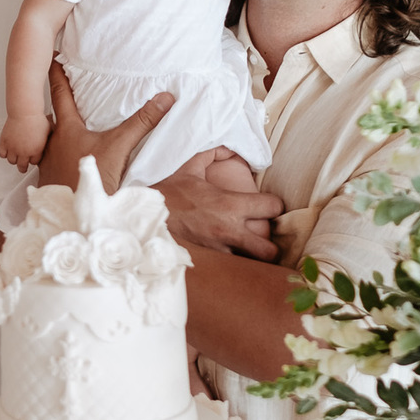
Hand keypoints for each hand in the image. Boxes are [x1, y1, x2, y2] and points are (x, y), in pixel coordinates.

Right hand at [0, 114, 49, 172]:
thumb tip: (55, 143)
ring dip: (14, 159)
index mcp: (36, 151)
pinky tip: (7, 150)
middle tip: (22, 167)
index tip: (32, 159)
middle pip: (22, 167)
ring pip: (11, 161)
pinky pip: (2, 154)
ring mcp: (13, 148)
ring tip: (15, 155)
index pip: (34, 163)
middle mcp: (24, 151)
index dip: (33, 160)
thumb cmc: (37, 119)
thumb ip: (48, 141)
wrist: (25, 111)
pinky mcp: (4, 142)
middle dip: (23, 167)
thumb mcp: (48, 132)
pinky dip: (4, 153)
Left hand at [40, 61, 175, 194]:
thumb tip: (166, 97)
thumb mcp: (120, 148)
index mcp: (66, 128)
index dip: (57, 73)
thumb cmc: (91, 180)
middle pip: (50, 116)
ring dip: (55, 131)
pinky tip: (67, 159)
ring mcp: (47, 162)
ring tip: (65, 126)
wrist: (75, 217)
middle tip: (60, 91)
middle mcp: (51, 142)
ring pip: (48, 139)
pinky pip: (49, 159)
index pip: (59, 92)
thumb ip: (142, 122)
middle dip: (55, 104)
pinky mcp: (48, 179)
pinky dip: (57, 154)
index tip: (53, 57)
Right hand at [155, 155, 282, 259]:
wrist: (144, 219)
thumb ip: (210, 154)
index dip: (275, 206)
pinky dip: (233, 268)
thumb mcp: (189, 169)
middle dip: (271, 245)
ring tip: (249, 254)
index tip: (268, 206)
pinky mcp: (208, 265)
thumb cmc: (168, 194)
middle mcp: (229, 231)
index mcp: (230, 205)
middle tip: (264, 238)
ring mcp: (219, 251)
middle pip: (270, 249)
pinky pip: (230, 271)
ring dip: (251, 260)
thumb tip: (229, 147)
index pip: (273, 207)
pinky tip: (229, 262)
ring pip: (251, 265)